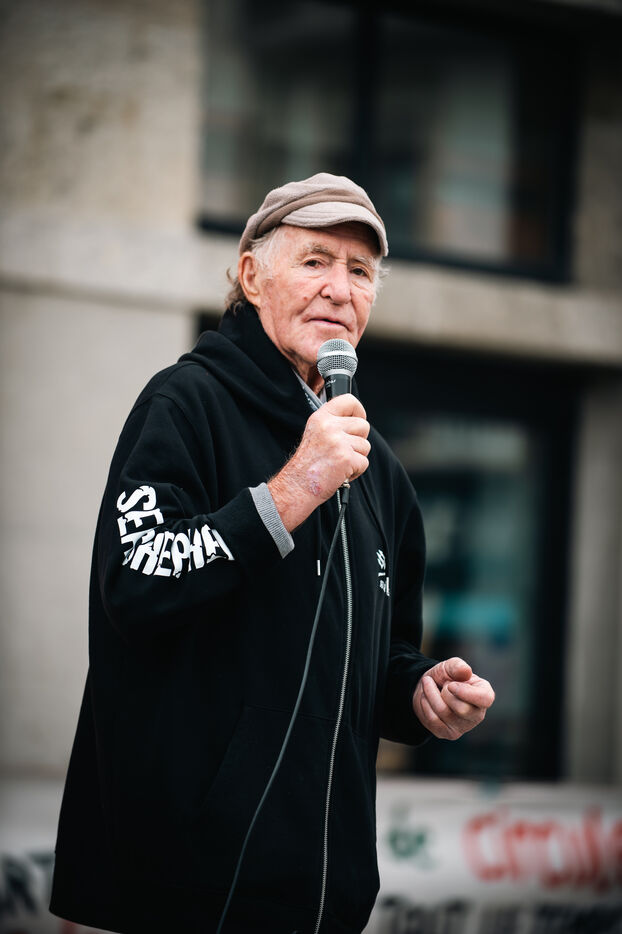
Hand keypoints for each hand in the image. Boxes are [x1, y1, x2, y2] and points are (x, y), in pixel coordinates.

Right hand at [268, 394, 370, 530]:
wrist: (297, 486)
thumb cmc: (306, 464)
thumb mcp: (315, 433)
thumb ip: (333, 423)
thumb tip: (356, 420)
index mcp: (321, 417)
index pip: (349, 400)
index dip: (359, 411)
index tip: (357, 420)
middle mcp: (329, 426)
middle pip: (363, 425)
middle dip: (359, 440)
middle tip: (344, 450)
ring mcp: (338, 442)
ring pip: (365, 446)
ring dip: (356, 457)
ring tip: (339, 463)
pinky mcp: (346, 458)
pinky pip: (364, 462)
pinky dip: (356, 471)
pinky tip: (341, 472)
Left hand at [412, 657, 494, 739]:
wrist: (428, 688)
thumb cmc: (445, 677)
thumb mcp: (450, 666)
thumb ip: (457, 666)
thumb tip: (466, 671)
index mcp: (484, 695)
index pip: (485, 699)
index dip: (466, 692)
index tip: (451, 684)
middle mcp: (477, 714)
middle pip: (462, 709)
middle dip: (446, 692)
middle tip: (442, 684)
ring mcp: (463, 727)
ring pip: (444, 712)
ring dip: (430, 694)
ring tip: (429, 684)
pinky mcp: (448, 734)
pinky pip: (433, 719)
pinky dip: (425, 704)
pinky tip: (426, 698)